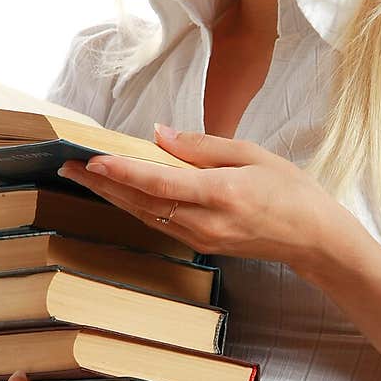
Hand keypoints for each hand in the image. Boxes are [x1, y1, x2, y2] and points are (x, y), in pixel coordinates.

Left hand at [57, 124, 330, 269]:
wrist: (313, 237)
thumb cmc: (290, 189)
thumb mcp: (251, 154)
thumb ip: (202, 146)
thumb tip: (159, 135)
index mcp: (220, 194)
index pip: (160, 182)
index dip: (123, 172)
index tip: (93, 160)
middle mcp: (205, 221)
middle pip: (142, 202)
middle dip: (102, 184)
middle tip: (67, 165)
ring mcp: (201, 238)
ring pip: (145, 215)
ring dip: (112, 196)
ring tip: (82, 177)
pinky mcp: (202, 245)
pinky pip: (160, 223)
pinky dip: (135, 206)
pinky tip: (118, 193)